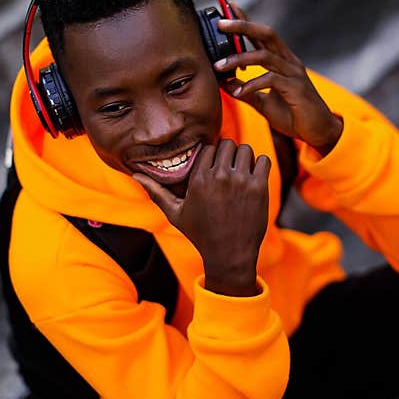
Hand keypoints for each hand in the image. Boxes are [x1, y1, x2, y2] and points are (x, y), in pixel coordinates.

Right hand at [132, 139, 270, 296]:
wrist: (229, 255)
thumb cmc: (201, 234)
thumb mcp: (175, 214)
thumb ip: (157, 191)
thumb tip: (135, 174)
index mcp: (198, 179)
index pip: (209, 147)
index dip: (214, 156)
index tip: (216, 167)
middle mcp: (219, 176)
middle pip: (228, 144)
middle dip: (229, 154)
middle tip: (231, 168)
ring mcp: (240, 181)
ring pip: (245, 149)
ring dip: (245, 158)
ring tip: (243, 172)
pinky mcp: (258, 188)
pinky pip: (264, 160)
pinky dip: (261, 165)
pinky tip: (255, 177)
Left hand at [216, 2, 343, 155]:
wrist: (319, 132)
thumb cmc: (294, 116)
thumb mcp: (264, 104)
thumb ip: (246, 91)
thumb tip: (225, 82)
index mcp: (283, 61)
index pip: (263, 35)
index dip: (247, 21)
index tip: (229, 8)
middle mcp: (289, 62)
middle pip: (266, 34)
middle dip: (243, 26)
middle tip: (221, 24)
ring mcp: (294, 73)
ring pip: (265, 56)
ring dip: (239, 59)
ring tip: (219, 66)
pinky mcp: (296, 88)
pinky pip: (271, 79)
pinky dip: (251, 85)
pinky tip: (238, 92)